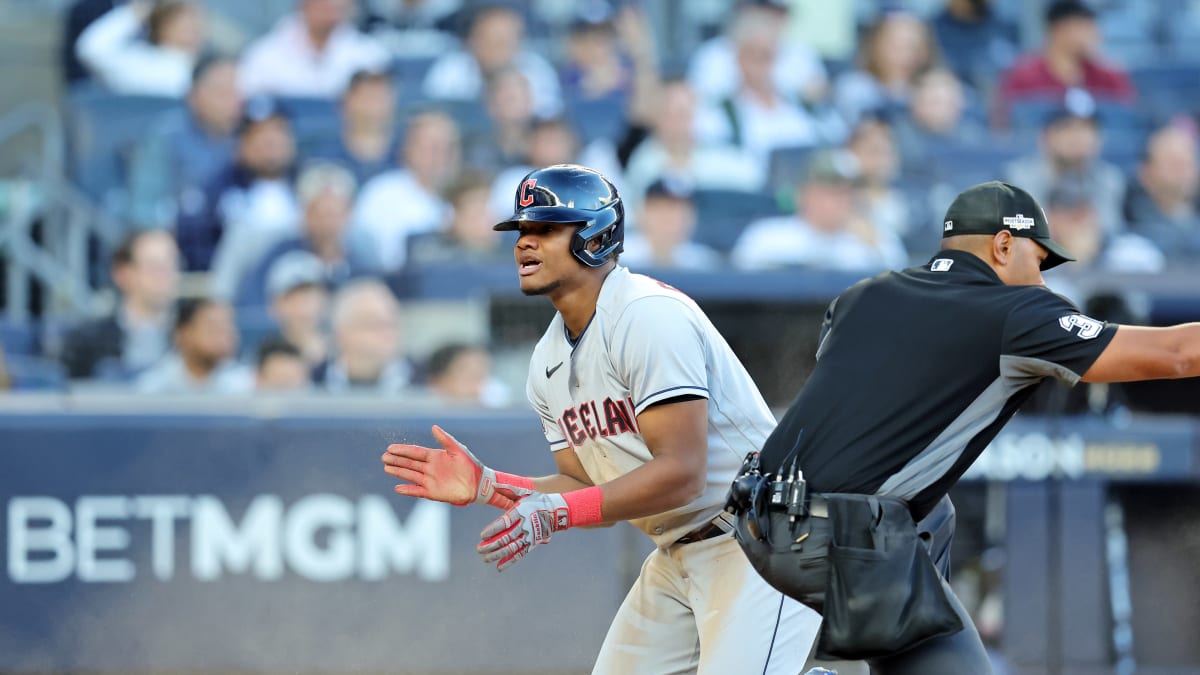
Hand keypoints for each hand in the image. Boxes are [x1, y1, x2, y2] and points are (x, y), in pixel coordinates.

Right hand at [382, 425, 531, 507]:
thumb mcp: (458, 449)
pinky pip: (417, 491)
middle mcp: (430, 468)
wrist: (479, 484)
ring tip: (386, 468)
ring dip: (398, 472)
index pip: (415, 452)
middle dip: (397, 460)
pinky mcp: (432, 492)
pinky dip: (408, 490)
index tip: (390, 448)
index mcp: (435, 456)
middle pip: (409, 463)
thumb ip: (445, 439)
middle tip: (384, 457)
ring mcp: (430, 480)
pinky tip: (398, 488)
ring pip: (410, 475)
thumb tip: (433, 426)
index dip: (403, 450)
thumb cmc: (470, 465)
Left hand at [477, 492, 569, 571]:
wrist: (557, 512)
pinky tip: (499, 567)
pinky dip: (510, 561)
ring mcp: (529, 536)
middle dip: (491, 545)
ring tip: (485, 559)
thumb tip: (492, 484)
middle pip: (506, 538)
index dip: (493, 529)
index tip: (482, 535)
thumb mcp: (524, 493)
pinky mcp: (532, 544)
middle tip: (479, 549)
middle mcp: (524, 526)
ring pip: (512, 548)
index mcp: (520, 512)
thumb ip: (507, 490)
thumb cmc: (537, 501)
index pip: (505, 522)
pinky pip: (520, 554)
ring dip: (497, 555)